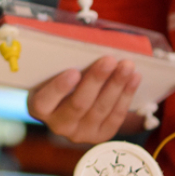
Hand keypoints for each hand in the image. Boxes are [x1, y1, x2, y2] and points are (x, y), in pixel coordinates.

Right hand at [27, 57, 141, 143]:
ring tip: (127, 66)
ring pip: (100, 109)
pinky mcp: (100, 136)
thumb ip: (59, 62)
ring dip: (116, 85)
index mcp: (40, 109)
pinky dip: (126, 96)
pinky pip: (116, 117)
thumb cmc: (58, 80)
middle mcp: (59, 125)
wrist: (69, 107)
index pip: (45, 101)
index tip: (73, 71)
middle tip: (109, 60)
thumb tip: (81, 39)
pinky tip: (134, 78)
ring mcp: (80, 133)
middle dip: (96, 80)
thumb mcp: (50, 74)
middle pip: (79, 104)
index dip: (59, 88)